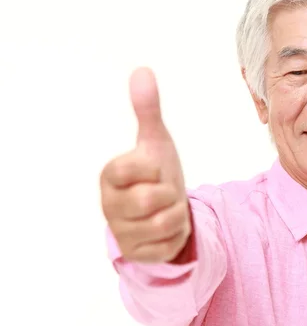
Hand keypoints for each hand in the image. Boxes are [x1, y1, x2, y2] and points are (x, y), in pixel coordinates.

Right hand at [100, 67, 190, 262]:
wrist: (164, 208)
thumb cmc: (155, 172)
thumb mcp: (155, 141)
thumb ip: (148, 110)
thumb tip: (143, 71)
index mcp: (110, 176)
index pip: (127, 169)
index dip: (149, 167)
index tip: (152, 168)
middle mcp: (109, 206)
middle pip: (148, 199)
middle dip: (168, 192)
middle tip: (163, 190)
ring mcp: (122, 233)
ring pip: (164, 223)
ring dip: (176, 213)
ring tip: (167, 207)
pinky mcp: (138, 254)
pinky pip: (169, 244)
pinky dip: (178, 233)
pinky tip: (168, 227)